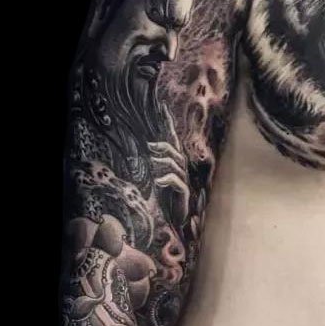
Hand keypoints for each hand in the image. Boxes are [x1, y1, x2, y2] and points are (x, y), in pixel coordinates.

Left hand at [148, 103, 189, 224]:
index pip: (171, 138)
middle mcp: (180, 167)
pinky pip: (175, 180)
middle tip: (148, 147)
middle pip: (172, 150)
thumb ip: (151, 164)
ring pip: (173, 164)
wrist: (175, 218)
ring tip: (152, 165)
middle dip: (161, 147)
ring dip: (161, 162)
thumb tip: (141, 149)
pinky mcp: (183, 192)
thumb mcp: (154, 176)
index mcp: (173, 161)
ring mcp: (183, 179)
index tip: (162, 107)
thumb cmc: (164, 198)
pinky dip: (165, 179)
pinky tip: (158, 182)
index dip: (168, 123)